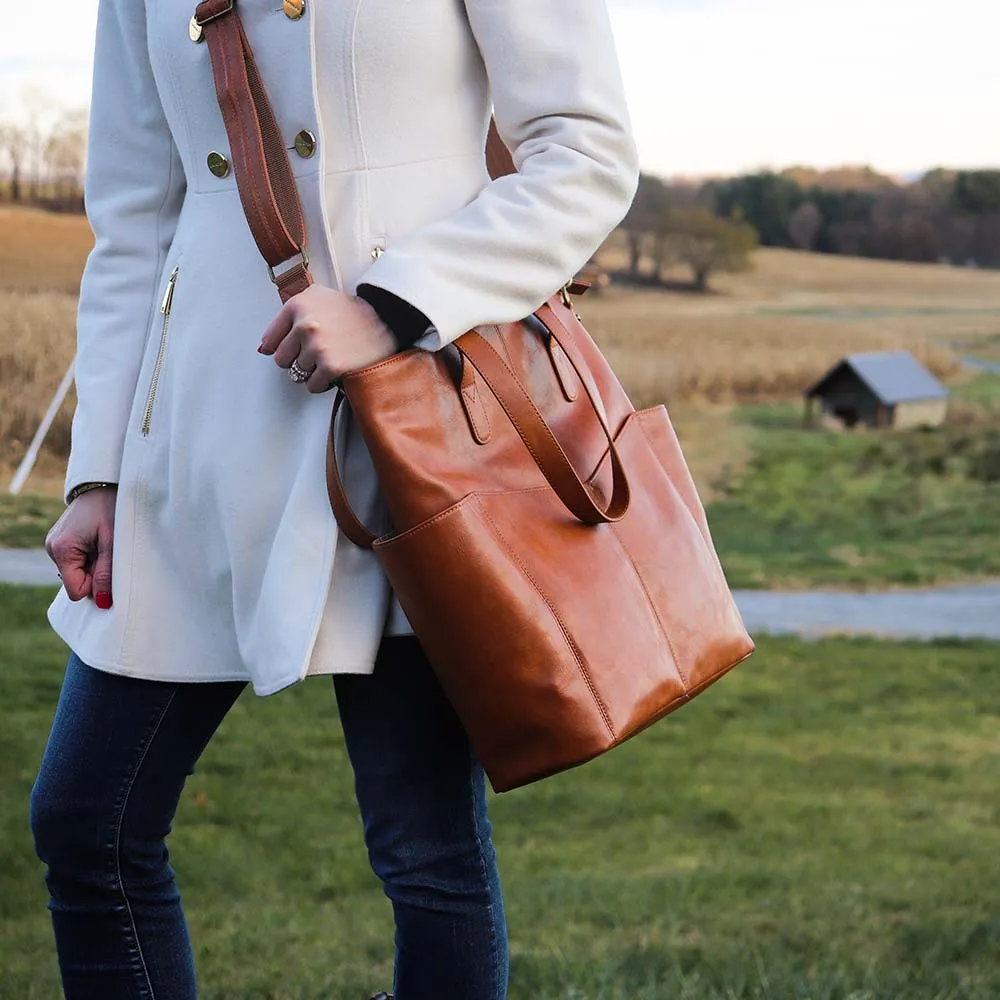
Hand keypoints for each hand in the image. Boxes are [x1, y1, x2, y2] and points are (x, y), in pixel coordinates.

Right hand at [45, 486, 116, 608]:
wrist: (103, 485)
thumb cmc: (111, 509)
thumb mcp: (113, 543)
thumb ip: (107, 573)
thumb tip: (102, 602)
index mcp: (62, 549)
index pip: (76, 590)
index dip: (96, 586)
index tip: (111, 571)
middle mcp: (52, 548)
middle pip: (77, 582)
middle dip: (97, 574)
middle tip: (111, 553)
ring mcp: (55, 545)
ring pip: (79, 572)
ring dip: (95, 565)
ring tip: (106, 544)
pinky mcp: (62, 542)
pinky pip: (78, 561)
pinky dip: (91, 558)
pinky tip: (99, 542)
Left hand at [258, 284, 396, 391]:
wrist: (387, 320)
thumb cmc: (351, 311)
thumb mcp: (318, 297)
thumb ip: (289, 315)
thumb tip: (265, 348)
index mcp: (297, 305)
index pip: (270, 340)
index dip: (285, 346)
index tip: (298, 346)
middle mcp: (305, 325)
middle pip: (282, 359)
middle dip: (297, 359)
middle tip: (316, 353)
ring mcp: (317, 347)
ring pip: (296, 374)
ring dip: (311, 371)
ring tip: (328, 360)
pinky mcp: (331, 366)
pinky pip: (312, 385)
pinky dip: (321, 383)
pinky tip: (333, 372)